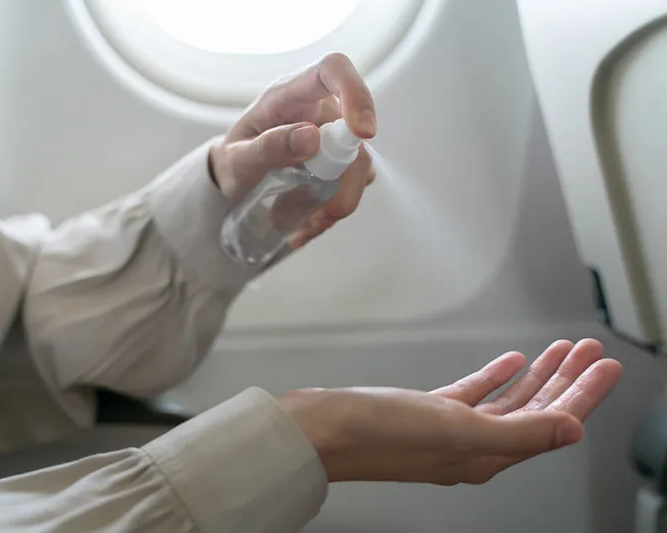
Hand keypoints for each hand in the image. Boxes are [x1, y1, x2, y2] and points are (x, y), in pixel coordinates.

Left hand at [209, 53, 376, 248]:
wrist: (234, 178)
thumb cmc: (232, 160)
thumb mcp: (238, 159)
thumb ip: (268, 147)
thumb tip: (311, 137)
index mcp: (291, 93)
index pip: (333, 70)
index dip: (356, 92)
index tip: (363, 132)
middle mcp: (319, 109)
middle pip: (356, 135)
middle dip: (346, 183)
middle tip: (318, 217)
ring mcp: (333, 134)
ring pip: (360, 165)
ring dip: (340, 202)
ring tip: (304, 227)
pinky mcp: (339, 159)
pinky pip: (352, 183)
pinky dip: (333, 210)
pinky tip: (308, 225)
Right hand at [279, 339, 621, 484]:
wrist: (320, 431)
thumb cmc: (376, 433)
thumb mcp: (455, 431)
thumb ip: (517, 433)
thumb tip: (571, 431)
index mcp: (485, 455)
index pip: (552, 424)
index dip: (583, 394)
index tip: (606, 366)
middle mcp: (472, 446)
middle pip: (536, 410)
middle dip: (567, 380)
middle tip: (592, 351)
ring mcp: (449, 430)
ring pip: (509, 401)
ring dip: (537, 375)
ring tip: (560, 350)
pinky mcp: (426, 414)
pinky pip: (474, 394)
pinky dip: (496, 376)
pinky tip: (508, 361)